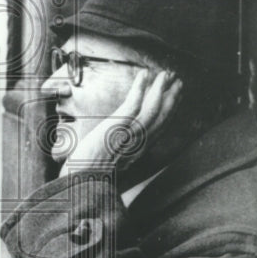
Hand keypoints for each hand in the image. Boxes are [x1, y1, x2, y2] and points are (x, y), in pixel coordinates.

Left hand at [60, 69, 181, 176]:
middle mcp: (138, 144)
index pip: (159, 129)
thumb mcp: (107, 162)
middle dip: (172, 98)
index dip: (169, 112)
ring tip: (166, 74)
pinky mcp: (117, 128)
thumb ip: (116, 152)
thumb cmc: (87, 174)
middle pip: (162, 118)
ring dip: (161, 89)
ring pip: (153, 109)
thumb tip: (113, 142)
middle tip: (177, 81)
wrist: (79, 183)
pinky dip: (140, 88)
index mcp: (137, 151)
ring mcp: (129, 135)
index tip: (174, 98)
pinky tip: (144, 74)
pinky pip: (133, 104)